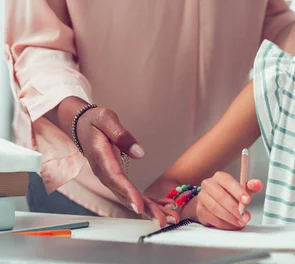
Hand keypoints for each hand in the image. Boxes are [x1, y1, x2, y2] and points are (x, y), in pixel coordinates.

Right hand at [73, 102, 173, 225]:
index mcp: (101, 158)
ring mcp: (110, 177)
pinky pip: (132, 192)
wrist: (80, 125)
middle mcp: (105, 172)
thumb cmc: (94, 121)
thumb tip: (139, 153)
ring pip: (129, 197)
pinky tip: (163, 206)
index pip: (115, 178)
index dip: (128, 193)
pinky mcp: (116, 177)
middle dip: (144, 209)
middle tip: (162, 220)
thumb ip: (121, 135)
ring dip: (149, 209)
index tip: (139, 206)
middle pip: (125, 194)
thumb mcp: (106, 119)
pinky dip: (147, 201)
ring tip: (169, 218)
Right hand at [195, 171, 262, 229]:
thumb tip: (258, 184)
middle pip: (221, 197)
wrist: (211, 202)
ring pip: (216, 209)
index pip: (228, 182)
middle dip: (235, 209)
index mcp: (220, 177)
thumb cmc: (229, 194)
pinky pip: (212, 218)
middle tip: (246, 217)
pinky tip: (232, 225)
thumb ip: (251, 186)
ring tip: (241, 222)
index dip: (238, 191)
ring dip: (230, 218)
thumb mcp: (241, 189)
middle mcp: (208, 185)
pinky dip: (224, 224)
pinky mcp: (200, 210)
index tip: (247, 200)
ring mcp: (202, 198)